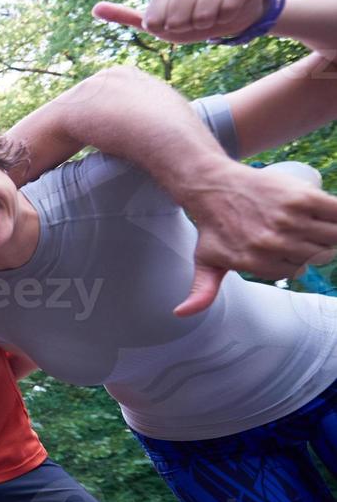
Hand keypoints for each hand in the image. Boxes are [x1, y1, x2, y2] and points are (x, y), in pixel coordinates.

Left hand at [93, 0, 264, 44]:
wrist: (232, 20)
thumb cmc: (190, 22)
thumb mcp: (158, 25)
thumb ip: (128, 16)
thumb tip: (95, 9)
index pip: (156, 15)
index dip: (166, 28)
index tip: (173, 27)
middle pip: (181, 13)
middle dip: (187, 27)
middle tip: (194, 24)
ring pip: (207, 9)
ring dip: (208, 22)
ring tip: (211, 18)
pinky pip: (232, 2)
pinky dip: (229, 14)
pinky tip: (229, 11)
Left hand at [175, 161, 336, 314]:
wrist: (213, 187)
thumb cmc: (213, 226)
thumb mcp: (206, 262)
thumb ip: (202, 291)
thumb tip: (180, 314)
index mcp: (255, 262)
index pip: (295, 271)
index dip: (296, 261)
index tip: (291, 251)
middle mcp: (273, 243)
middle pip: (317, 256)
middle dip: (316, 248)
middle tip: (306, 236)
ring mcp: (288, 220)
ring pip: (331, 236)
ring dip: (330, 234)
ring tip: (318, 227)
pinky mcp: (302, 198)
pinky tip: (330, 217)